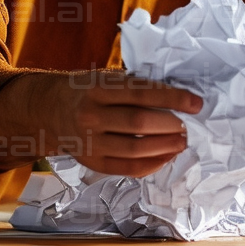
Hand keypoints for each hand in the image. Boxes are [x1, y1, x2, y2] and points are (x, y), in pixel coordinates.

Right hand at [0, 70, 201, 176]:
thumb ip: (135, 86)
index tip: (196, 103)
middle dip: (172, 124)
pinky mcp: (92, 162)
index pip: (142, 92)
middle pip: (140, 122)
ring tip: (183, 140)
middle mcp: (91, 115)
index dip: (173, 98)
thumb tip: (178, 97)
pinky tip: (167, 155)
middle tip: (190, 125)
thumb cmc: (88, 90)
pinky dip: (153, 163)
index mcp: (97, 87)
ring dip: (166, 146)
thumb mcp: (105, 77)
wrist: (48, 109)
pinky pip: (128, 168)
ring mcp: (90, 142)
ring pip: (136, 148)